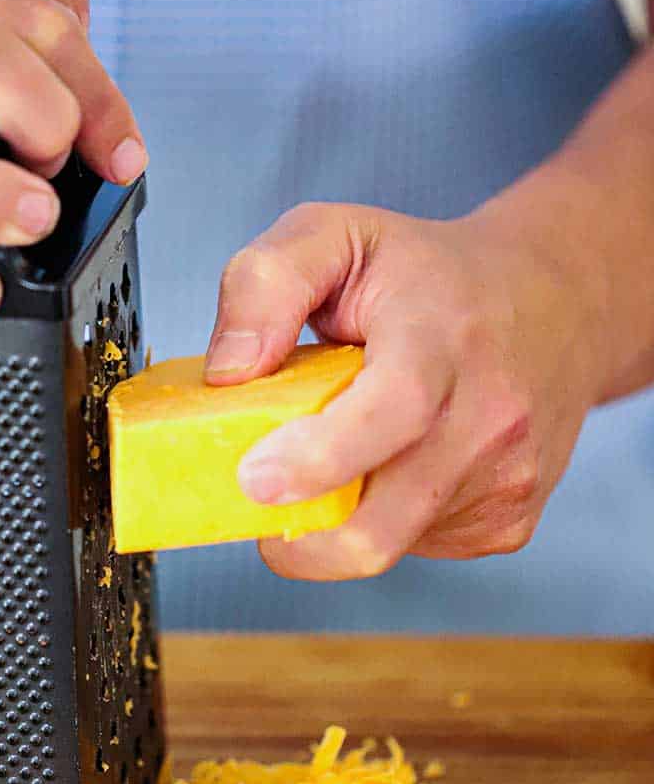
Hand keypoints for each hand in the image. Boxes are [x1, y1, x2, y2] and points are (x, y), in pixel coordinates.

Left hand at [204, 194, 609, 578]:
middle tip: (258, 495)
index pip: (396, 411)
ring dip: (337, 518)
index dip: (319, 458)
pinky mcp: (507, 522)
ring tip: (338, 451)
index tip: (255, 480)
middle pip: (383, 522)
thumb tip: (228, 371)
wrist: (555, 303)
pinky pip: (415, 548)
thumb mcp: (337, 235)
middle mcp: (490, 417)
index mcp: (444, 339)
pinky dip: (379, 521)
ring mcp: (506, 479)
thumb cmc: (428, 275)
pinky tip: (387, 467)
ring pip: (387, 543)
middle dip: (300, 537)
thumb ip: (266, 283)